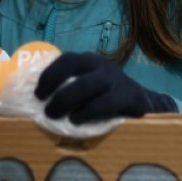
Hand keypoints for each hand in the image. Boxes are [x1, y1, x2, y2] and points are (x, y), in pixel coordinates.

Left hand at [35, 52, 175, 123]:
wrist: (143, 102)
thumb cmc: (107, 96)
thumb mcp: (90, 84)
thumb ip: (70, 87)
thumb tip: (38, 102)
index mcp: (89, 61)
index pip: (66, 60)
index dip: (49, 75)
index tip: (37, 94)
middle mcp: (101, 66)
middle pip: (73, 70)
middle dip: (56, 91)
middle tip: (47, 110)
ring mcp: (115, 79)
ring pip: (87, 85)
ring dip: (68, 101)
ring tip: (57, 117)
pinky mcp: (127, 96)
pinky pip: (104, 103)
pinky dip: (88, 112)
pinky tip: (78, 120)